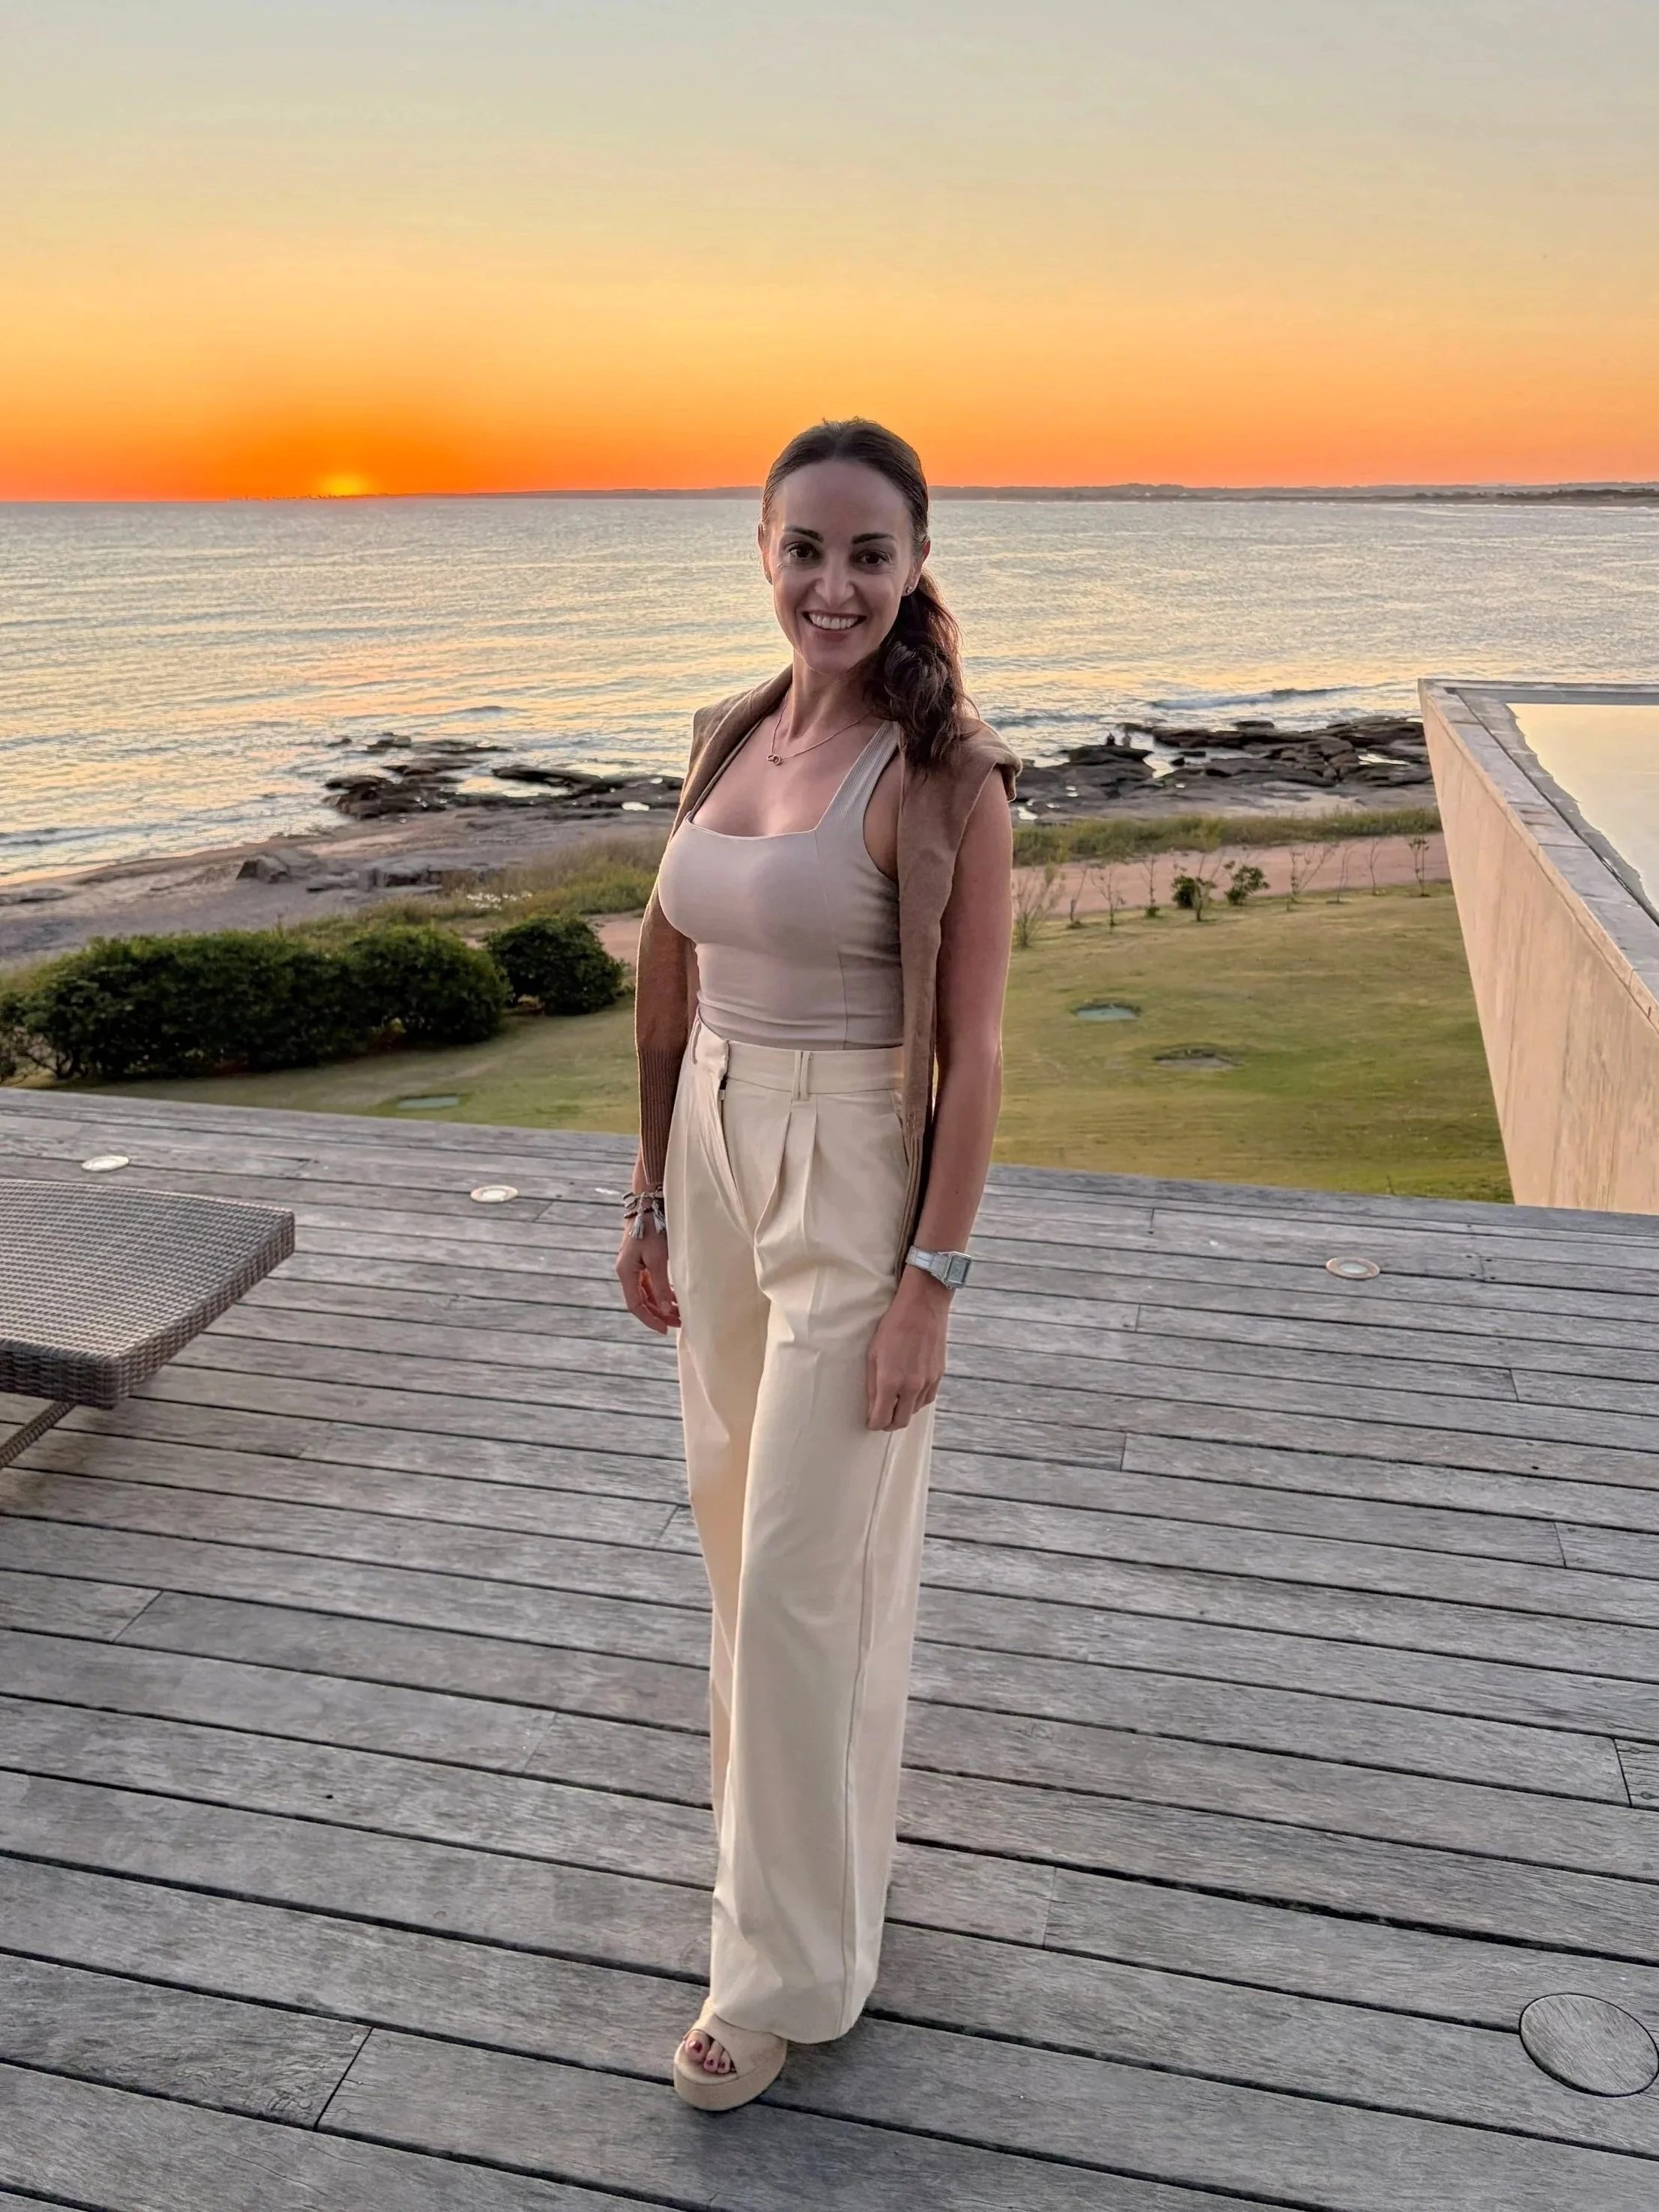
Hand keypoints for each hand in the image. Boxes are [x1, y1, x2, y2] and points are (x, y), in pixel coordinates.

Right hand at [617, 1221, 679, 1332]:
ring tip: (680, 1313)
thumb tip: (664, 1309)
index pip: (635, 1305)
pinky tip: (676, 1297)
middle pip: (641, 1301)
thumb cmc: (653, 1227)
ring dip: (662, 1304)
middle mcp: (627, 1271)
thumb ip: (660, 1285)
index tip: (664, 1330)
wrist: (649, 1202)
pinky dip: (662, 1292)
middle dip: (659, 1314)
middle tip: (678, 1324)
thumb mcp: (658, 1258)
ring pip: (647, 1293)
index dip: (649, 1319)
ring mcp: (634, 1265)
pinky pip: (651, 1282)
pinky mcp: (643, 1259)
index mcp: (626, 1272)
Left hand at [866, 1266, 949, 1429]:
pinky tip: (910, 1392)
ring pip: (915, 1411)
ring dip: (904, 1411)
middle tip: (881, 1417)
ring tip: (895, 1401)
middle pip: (900, 1422)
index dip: (874, 1423)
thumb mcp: (873, 1354)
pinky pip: (928, 1399)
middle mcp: (911, 1386)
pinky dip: (918, 1401)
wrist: (922, 1307)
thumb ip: (872, 1384)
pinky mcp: (939, 1375)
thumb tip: (872, 1406)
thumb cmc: (893, 1327)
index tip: (870, 1421)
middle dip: (889, 1423)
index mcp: (890, 1382)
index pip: (882, 1419)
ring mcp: (928, 1382)